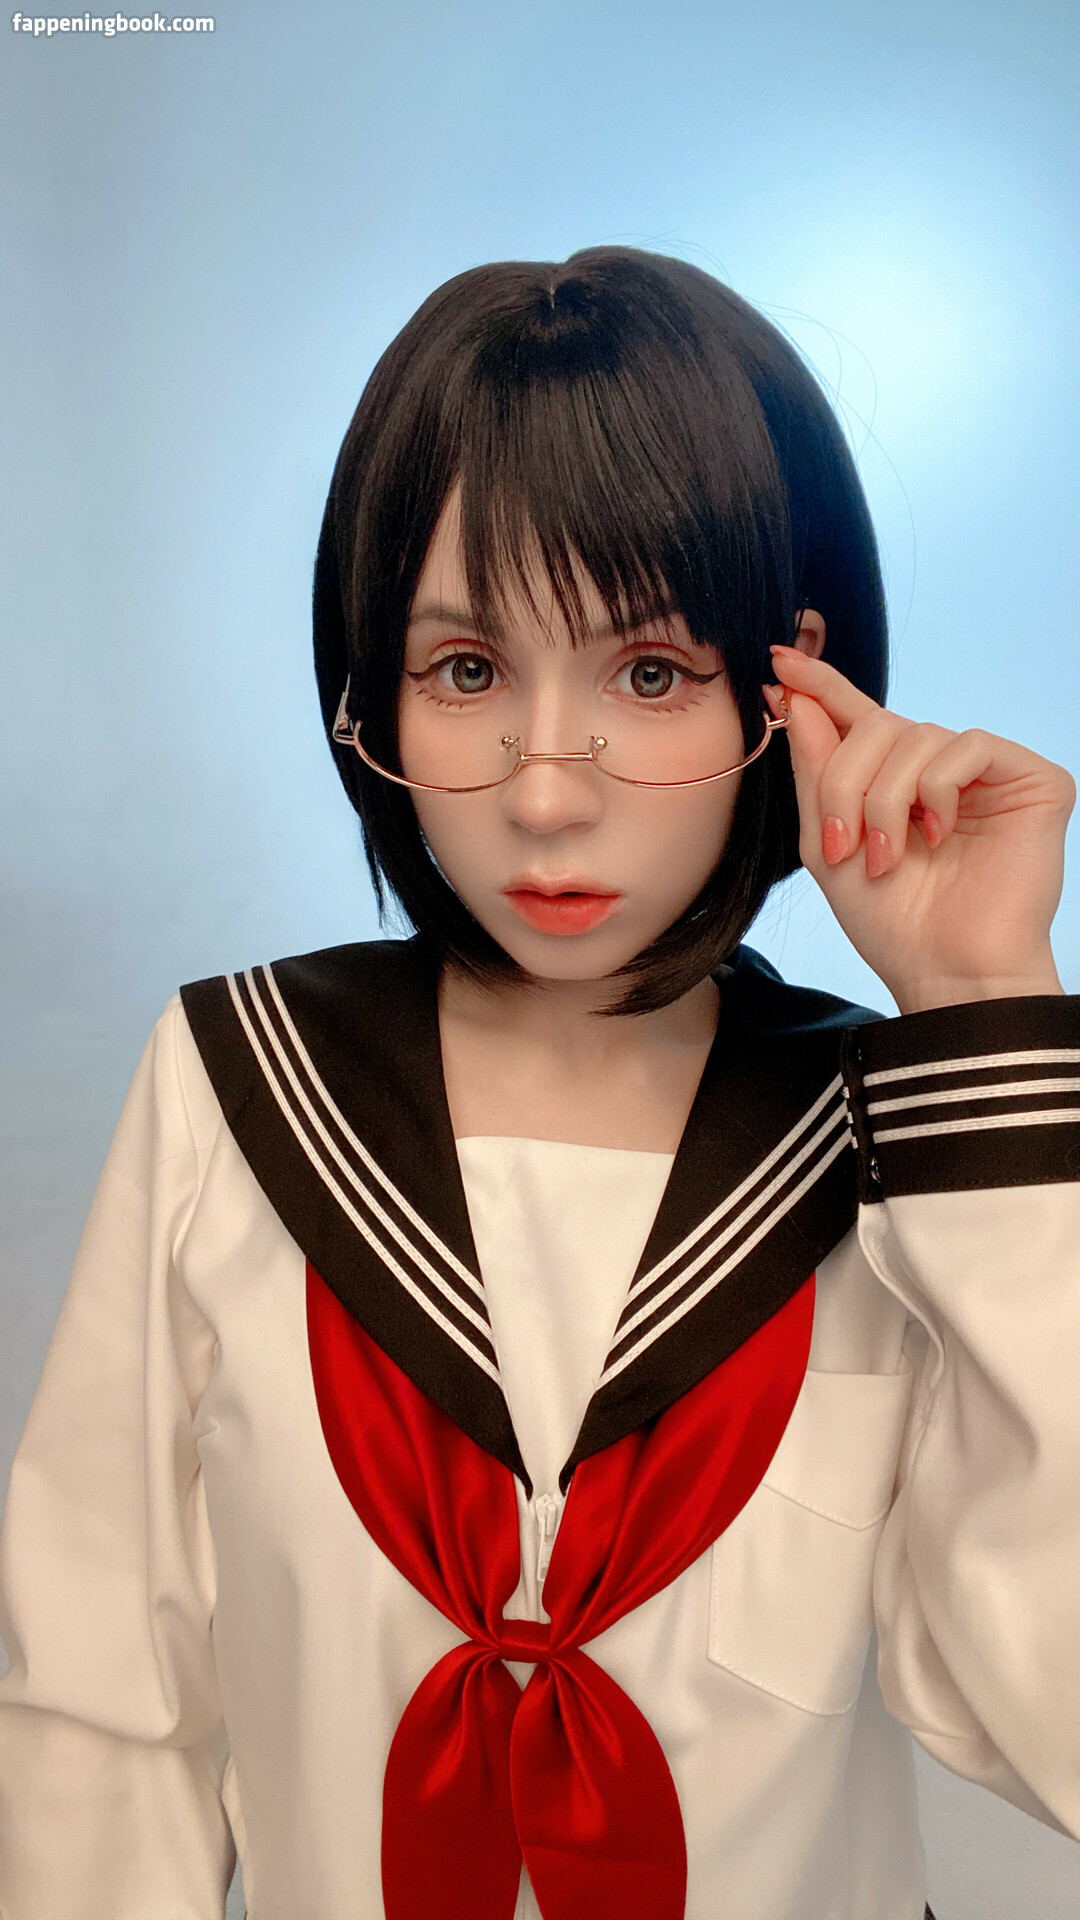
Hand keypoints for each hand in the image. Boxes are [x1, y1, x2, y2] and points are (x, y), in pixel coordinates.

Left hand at [764, 648, 1074, 1012]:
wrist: (945, 972)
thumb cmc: (892, 924)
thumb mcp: (827, 844)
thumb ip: (815, 770)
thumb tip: (795, 693)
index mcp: (895, 784)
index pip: (858, 717)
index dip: (821, 687)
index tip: (780, 660)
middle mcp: (942, 772)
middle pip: (878, 725)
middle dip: (846, 781)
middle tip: (841, 843)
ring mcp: (988, 774)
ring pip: (918, 735)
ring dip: (886, 798)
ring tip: (890, 856)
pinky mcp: (1032, 780)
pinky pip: (967, 745)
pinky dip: (938, 790)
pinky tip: (940, 835)